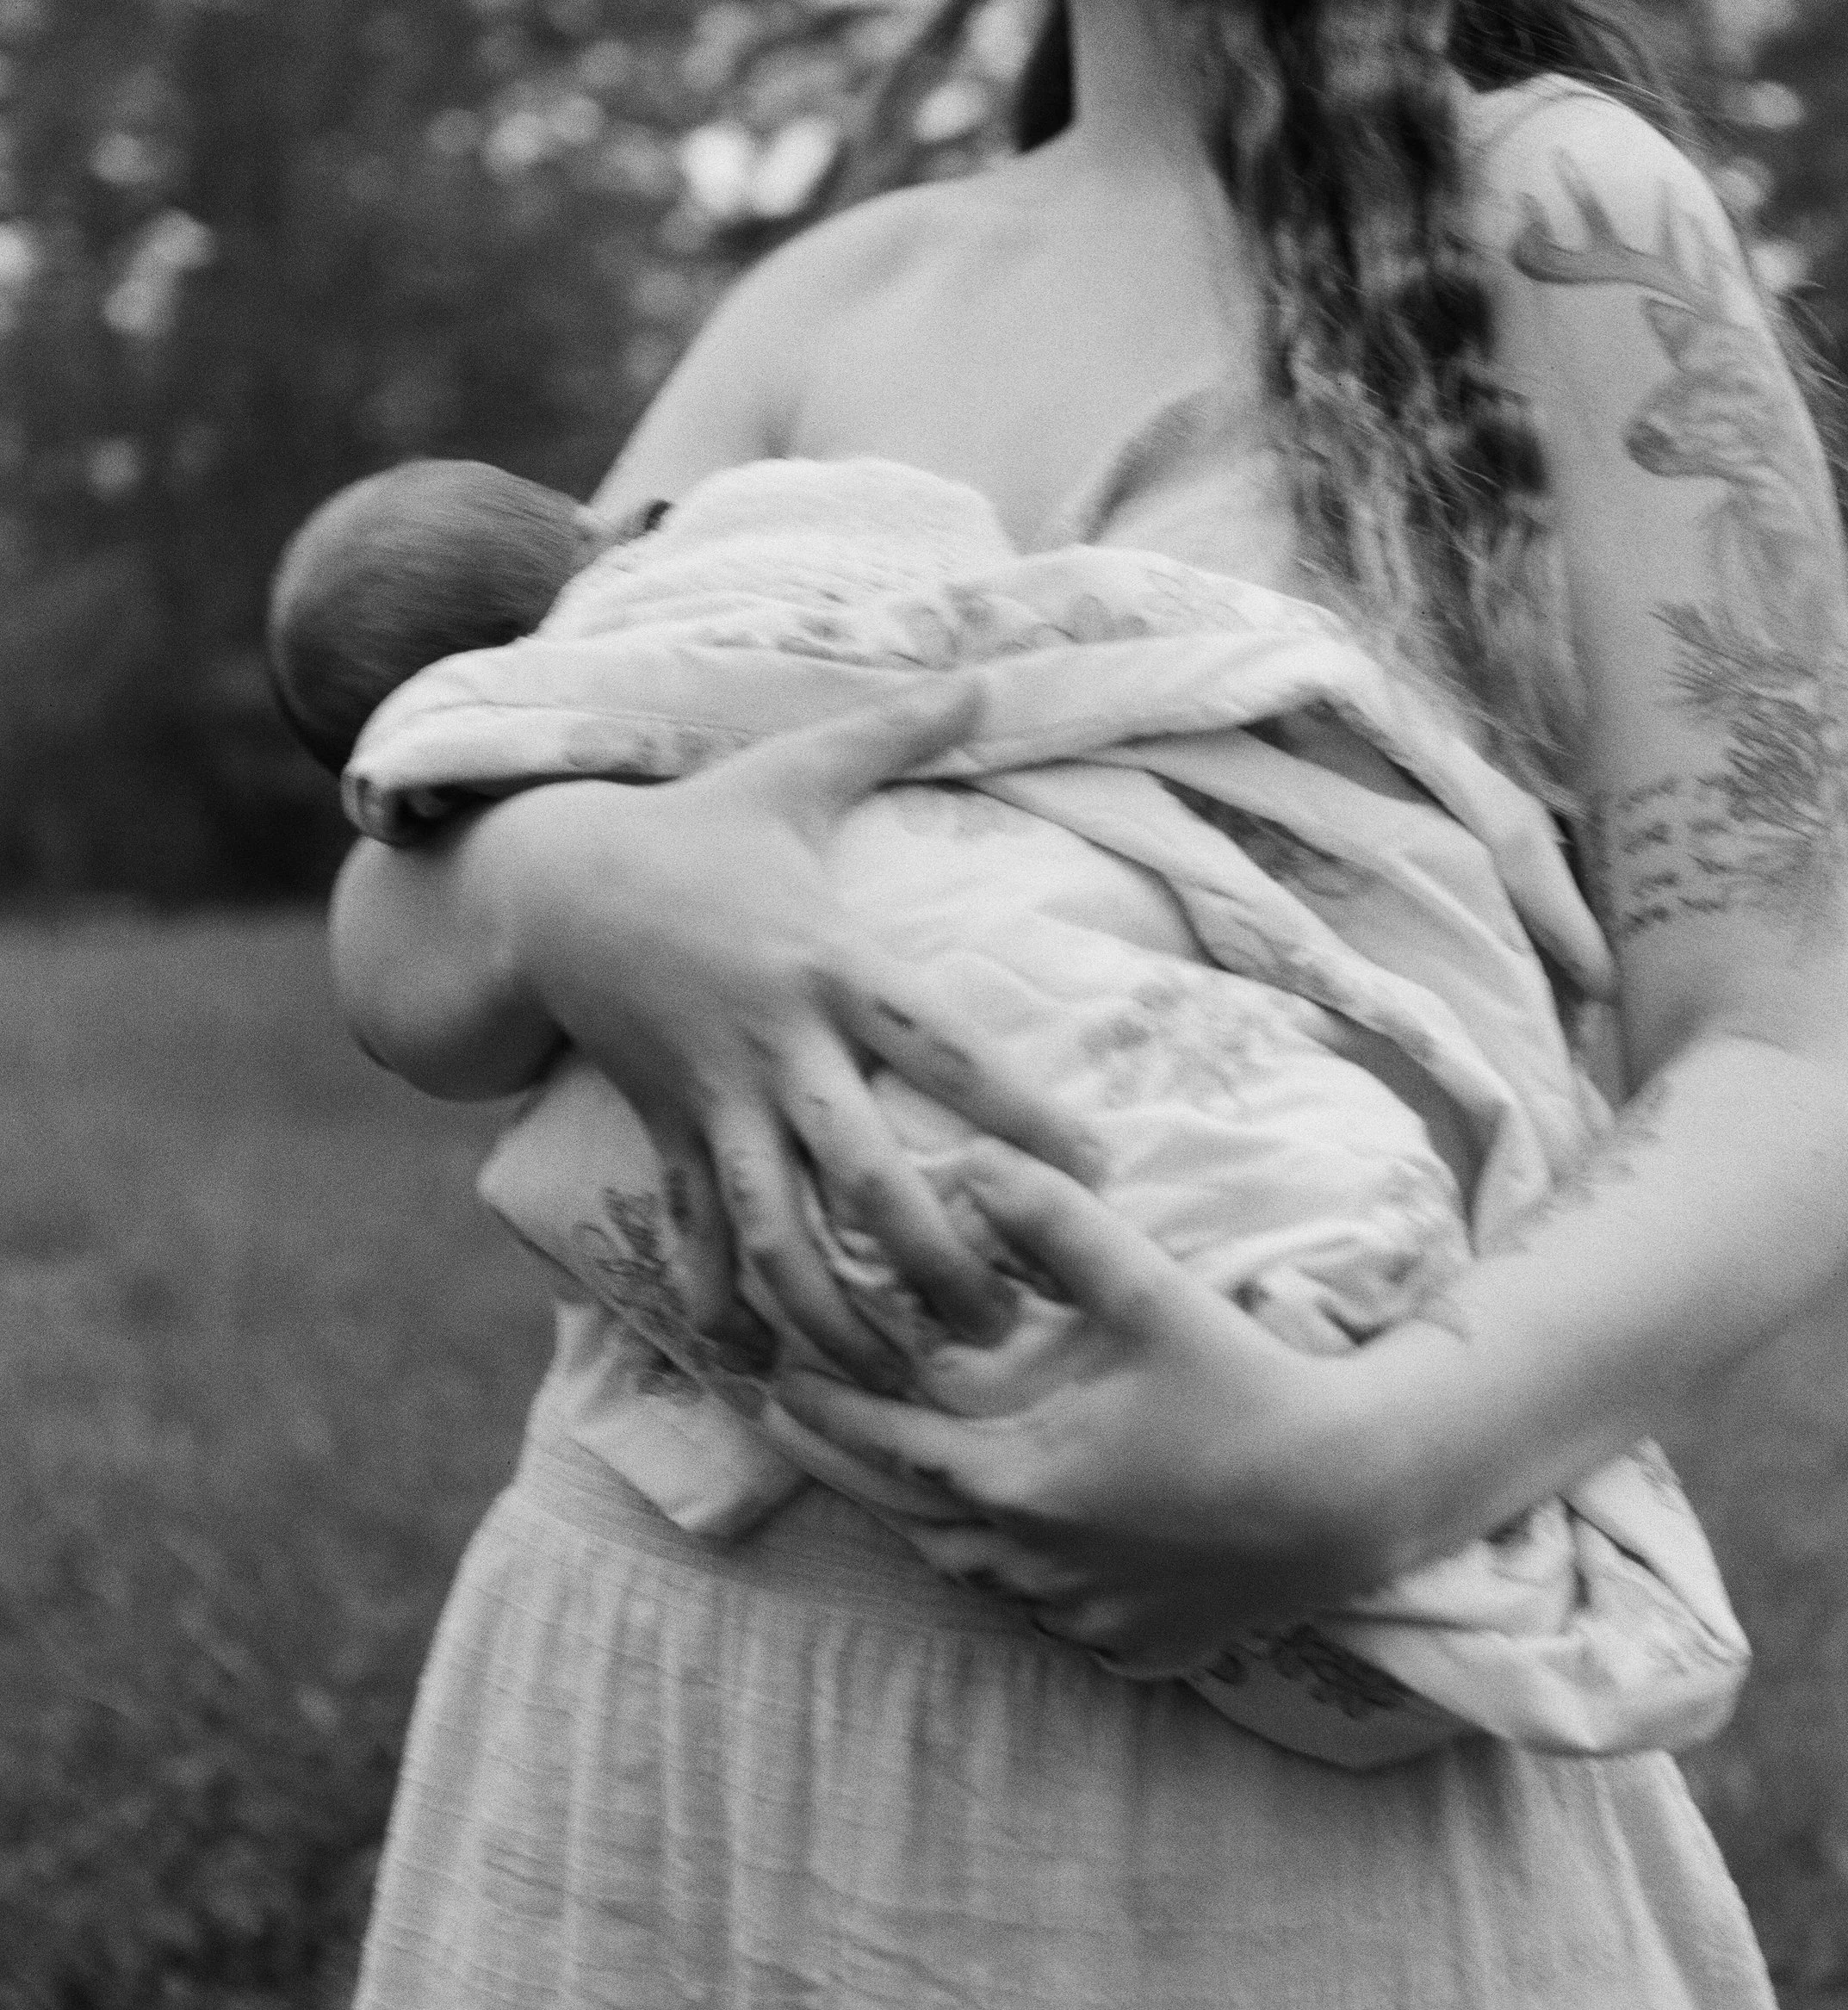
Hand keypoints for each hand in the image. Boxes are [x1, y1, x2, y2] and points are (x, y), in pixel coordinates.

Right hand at [503, 678, 1102, 1382]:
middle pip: (865, 1178)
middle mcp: (777, 1049)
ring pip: (776, 1240)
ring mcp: (715, 1103)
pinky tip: (763, 1379)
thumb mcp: (795, 768)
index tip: (1102, 1170)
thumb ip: (900, 726)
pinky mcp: (666, 1136)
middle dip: (937, 1263)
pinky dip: (725, 1312)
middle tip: (1012, 1324)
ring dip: (840, 1319)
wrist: (547, 882)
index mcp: (830, 963)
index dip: (1022, 1111)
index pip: (944, 1049)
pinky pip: (694, 1242)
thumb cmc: (698, 828)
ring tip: (908, 1382)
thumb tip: (998, 665)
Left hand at [770, 1144, 1404, 1675]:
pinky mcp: (1134, 1646)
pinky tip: (1023, 1548)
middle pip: (911, 1523)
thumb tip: (974, 1162)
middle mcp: (1036, 1565)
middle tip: (797, 1431)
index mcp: (1022, 1481)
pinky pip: (1049, 1619)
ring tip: (904, 1479)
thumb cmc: (1246, 1387)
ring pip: (977, 1578)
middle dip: (847, 1472)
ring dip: (933, 1525)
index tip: (771, 1387)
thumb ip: (1054, 1222)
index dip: (825, 1416)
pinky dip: (1020, 1581)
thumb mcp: (1147, 1291)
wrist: (1352, 1494)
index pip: (890, 1449)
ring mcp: (1084, 1617)